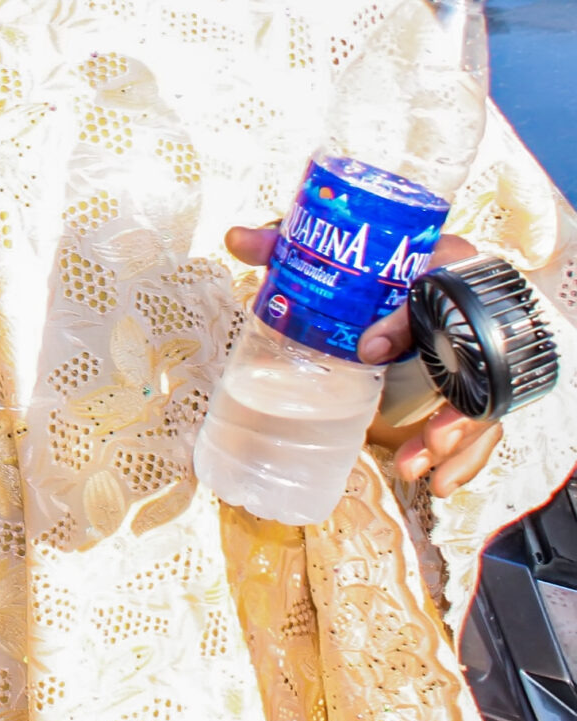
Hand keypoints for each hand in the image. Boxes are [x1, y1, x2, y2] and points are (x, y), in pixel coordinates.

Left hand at [223, 224, 502, 495]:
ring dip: (458, 434)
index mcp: (432, 268)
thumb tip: (237, 239)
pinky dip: (464, 459)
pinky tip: (436, 481)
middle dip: (451, 393)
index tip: (369, 349)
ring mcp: (470, 358)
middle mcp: (461, 315)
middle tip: (415, 424)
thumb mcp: (320, 264)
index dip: (408, 316)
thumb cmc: (354, 280)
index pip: (438, 281)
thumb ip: (280, 249)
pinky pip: (482, 428)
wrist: (376, 307)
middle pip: (471, 351)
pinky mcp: (467, 392)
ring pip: (481, 397)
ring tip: (416, 462)